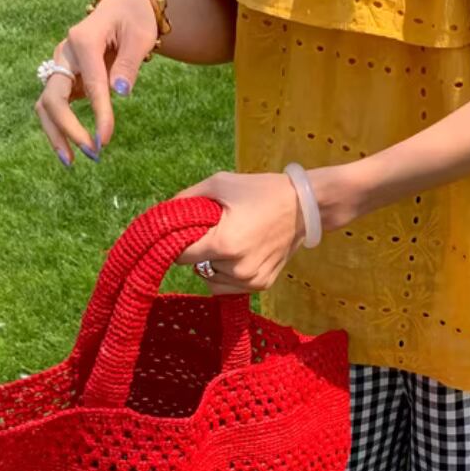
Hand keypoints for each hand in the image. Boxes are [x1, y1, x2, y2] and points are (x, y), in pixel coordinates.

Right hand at [33, 0, 156, 164]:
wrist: (122, 8)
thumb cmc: (134, 21)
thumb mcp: (140, 37)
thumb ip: (130, 63)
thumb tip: (120, 92)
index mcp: (83, 39)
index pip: (91, 84)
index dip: (99, 114)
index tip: (107, 140)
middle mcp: (64, 53)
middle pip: (53, 97)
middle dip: (68, 129)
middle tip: (92, 153)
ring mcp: (60, 65)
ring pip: (46, 105)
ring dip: (55, 134)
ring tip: (71, 162)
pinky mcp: (63, 77)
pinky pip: (54, 106)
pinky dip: (58, 128)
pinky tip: (70, 149)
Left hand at [173, 171, 305, 294]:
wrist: (306, 206)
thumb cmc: (262, 191)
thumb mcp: (220, 184)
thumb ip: (186, 198)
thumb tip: (163, 214)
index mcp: (224, 245)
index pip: (181, 256)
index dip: (178, 243)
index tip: (185, 232)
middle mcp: (236, 269)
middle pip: (197, 266)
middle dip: (200, 249)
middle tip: (216, 229)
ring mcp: (251, 281)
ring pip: (212, 279)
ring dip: (213, 264)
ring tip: (230, 241)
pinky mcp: (262, 285)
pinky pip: (230, 286)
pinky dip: (228, 273)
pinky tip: (241, 253)